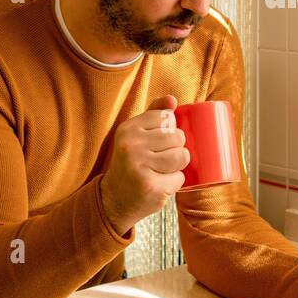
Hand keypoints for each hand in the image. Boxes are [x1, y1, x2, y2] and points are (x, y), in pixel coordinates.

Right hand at [100, 95, 188, 233]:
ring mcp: (139, 166)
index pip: (168, 118)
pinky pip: (180, 178)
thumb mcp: (136, 135)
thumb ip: (154, 115)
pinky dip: (174, 183)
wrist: (115, 198)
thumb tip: (172, 99)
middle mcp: (130, 145)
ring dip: (177, 167)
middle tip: (157, 161)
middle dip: (175, 150)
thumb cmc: (132, 163)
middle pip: (178, 137)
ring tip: (160, 172)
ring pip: (182, 156)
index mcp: (128, 128)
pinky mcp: (150, 186)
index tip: (154, 144)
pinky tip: (158, 185)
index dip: (169, 131)